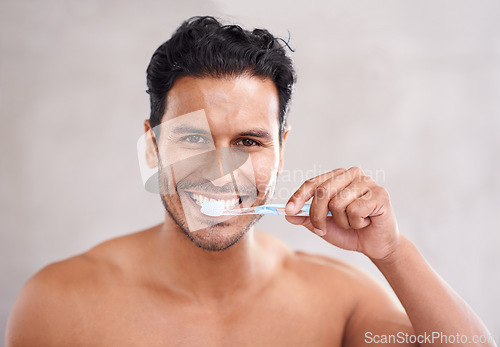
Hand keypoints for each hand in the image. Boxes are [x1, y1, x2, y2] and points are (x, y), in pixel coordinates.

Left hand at [285, 167, 399, 260]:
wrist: (376, 246)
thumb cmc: (350, 232)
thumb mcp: (323, 226)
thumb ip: (306, 218)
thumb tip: (288, 214)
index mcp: (337, 177)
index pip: (313, 183)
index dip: (298, 197)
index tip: (288, 210)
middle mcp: (352, 174)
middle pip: (322, 192)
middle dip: (317, 216)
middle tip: (322, 229)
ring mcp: (367, 182)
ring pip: (338, 203)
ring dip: (341, 222)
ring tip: (352, 223)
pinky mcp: (380, 194)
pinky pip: (355, 211)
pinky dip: (356, 223)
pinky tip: (365, 222)